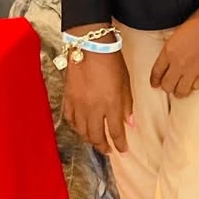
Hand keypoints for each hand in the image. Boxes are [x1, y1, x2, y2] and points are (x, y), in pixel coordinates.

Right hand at [62, 35, 133, 154]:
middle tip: (109, 150)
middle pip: (96, 136)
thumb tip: (130, 124)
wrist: (90, 47)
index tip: (123, 150)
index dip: (120, 144)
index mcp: (111, 104)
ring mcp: (79, 105)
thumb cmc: (112, 62)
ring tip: (96, 141)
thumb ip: (127, 105)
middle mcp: (94, 109)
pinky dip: (76, 127)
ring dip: (90, 139)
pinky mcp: (68, 99)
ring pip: (82, 131)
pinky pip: (71, 119)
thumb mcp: (126, 83)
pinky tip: (81, 129)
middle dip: (103, 146)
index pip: (116, 132)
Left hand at [151, 0, 198, 97]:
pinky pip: (196, 87)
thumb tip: (169, 61)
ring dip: (179, 90)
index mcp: (169, 51)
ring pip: (181, 91)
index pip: (156, 73)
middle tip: (169, 83)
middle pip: (167, 86)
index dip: (154, 80)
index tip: (155, 83)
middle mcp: (179, 63)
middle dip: (166, 86)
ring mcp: (194, 70)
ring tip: (181, 86)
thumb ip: (171, 49)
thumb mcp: (178, 33)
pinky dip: (193, 86)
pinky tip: (193, 81)